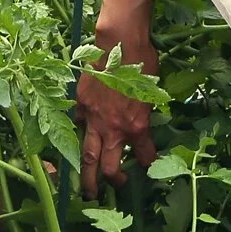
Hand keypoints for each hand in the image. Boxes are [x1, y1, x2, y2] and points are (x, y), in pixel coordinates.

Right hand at [75, 0, 158, 197]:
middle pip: (109, 167)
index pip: (144, 156)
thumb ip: (144, 111)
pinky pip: (78, 124)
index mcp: (137, 126)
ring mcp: (93, 118)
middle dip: (111, 182)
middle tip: (111, 189)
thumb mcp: (152, 91)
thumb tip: (140, 120)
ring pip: (87, 155)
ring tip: (86, 190)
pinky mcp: (80, 105)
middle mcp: (114, 129)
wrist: (117, 41)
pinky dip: (79, 132)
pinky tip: (78, 137)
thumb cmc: (143, 61)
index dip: (148, 165)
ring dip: (87, 176)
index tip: (148, 170)